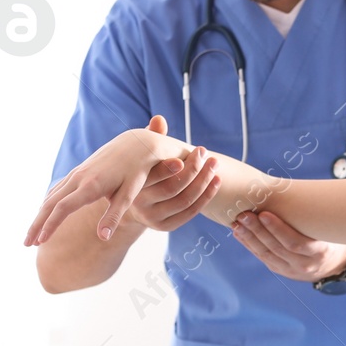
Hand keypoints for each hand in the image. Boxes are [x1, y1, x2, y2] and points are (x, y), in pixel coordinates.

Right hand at [24, 124, 183, 245]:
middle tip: (26, 244)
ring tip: (33, 235)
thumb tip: (103, 238)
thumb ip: (114, 216)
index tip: (40, 241)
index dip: (50, 225)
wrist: (136, 143)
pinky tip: (44, 213)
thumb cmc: (137, 171)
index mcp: (91, 185)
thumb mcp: (129, 195)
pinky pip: (58, 189)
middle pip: (50, 203)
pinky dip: (48, 204)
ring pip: (51, 196)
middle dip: (37, 224)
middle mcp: (79, 178)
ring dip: (40, 216)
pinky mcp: (79, 171)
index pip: (63, 208)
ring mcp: (77, 173)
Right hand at [128, 116, 220, 233]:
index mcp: (130, 184)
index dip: (171, 166)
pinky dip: (206, 195)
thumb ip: (151, 138)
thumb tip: (160, 118)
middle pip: (172, 188)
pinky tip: (216, 180)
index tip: (190, 154)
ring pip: (185, 200)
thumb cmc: (139, 171)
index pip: (154, 175)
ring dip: (204, 181)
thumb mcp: (141, 155)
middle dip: (193, 170)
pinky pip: (191, 211)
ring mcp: (152, 218)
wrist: (130, 203)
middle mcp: (139, 203)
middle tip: (205, 153)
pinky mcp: (165, 226)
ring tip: (214, 163)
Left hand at [231, 210, 345, 282]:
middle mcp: (305, 264)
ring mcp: (292, 270)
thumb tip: (286, 192)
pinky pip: (263, 257)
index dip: (278, 229)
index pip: (295, 243)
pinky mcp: (281, 270)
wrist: (335, 264)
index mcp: (320, 252)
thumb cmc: (330, 237)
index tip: (264, 214)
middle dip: (258, 231)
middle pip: (276, 248)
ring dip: (249, 238)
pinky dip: (250, 245)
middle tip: (244, 215)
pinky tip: (239, 234)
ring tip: (237, 223)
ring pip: (266, 254)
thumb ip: (310, 217)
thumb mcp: (328, 229)